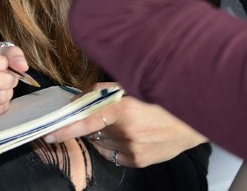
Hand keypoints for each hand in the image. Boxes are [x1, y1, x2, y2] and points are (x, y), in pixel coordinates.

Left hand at [47, 82, 206, 167]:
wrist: (196, 120)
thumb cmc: (166, 97)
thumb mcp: (137, 85)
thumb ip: (107, 91)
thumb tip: (82, 98)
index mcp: (126, 110)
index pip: (87, 121)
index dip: (67, 128)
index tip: (50, 134)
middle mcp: (128, 133)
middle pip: (95, 131)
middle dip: (94, 122)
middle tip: (109, 112)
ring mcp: (134, 150)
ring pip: (104, 143)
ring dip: (106, 134)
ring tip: (128, 122)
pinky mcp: (140, 162)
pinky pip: (116, 154)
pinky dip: (117, 144)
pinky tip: (134, 134)